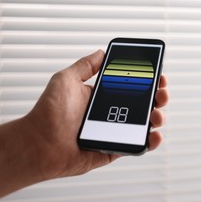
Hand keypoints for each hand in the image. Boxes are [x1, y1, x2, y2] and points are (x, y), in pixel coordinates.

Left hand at [25, 50, 168, 179]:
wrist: (39, 143)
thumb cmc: (48, 112)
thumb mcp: (66, 79)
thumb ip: (85, 66)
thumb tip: (101, 52)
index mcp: (101, 96)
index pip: (131, 86)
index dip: (147, 80)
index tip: (157, 74)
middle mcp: (110, 113)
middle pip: (142, 104)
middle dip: (157, 97)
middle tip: (161, 93)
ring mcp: (114, 131)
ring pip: (144, 124)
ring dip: (157, 117)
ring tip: (157, 113)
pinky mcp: (114, 149)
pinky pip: (136, 145)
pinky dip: (150, 142)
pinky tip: (155, 135)